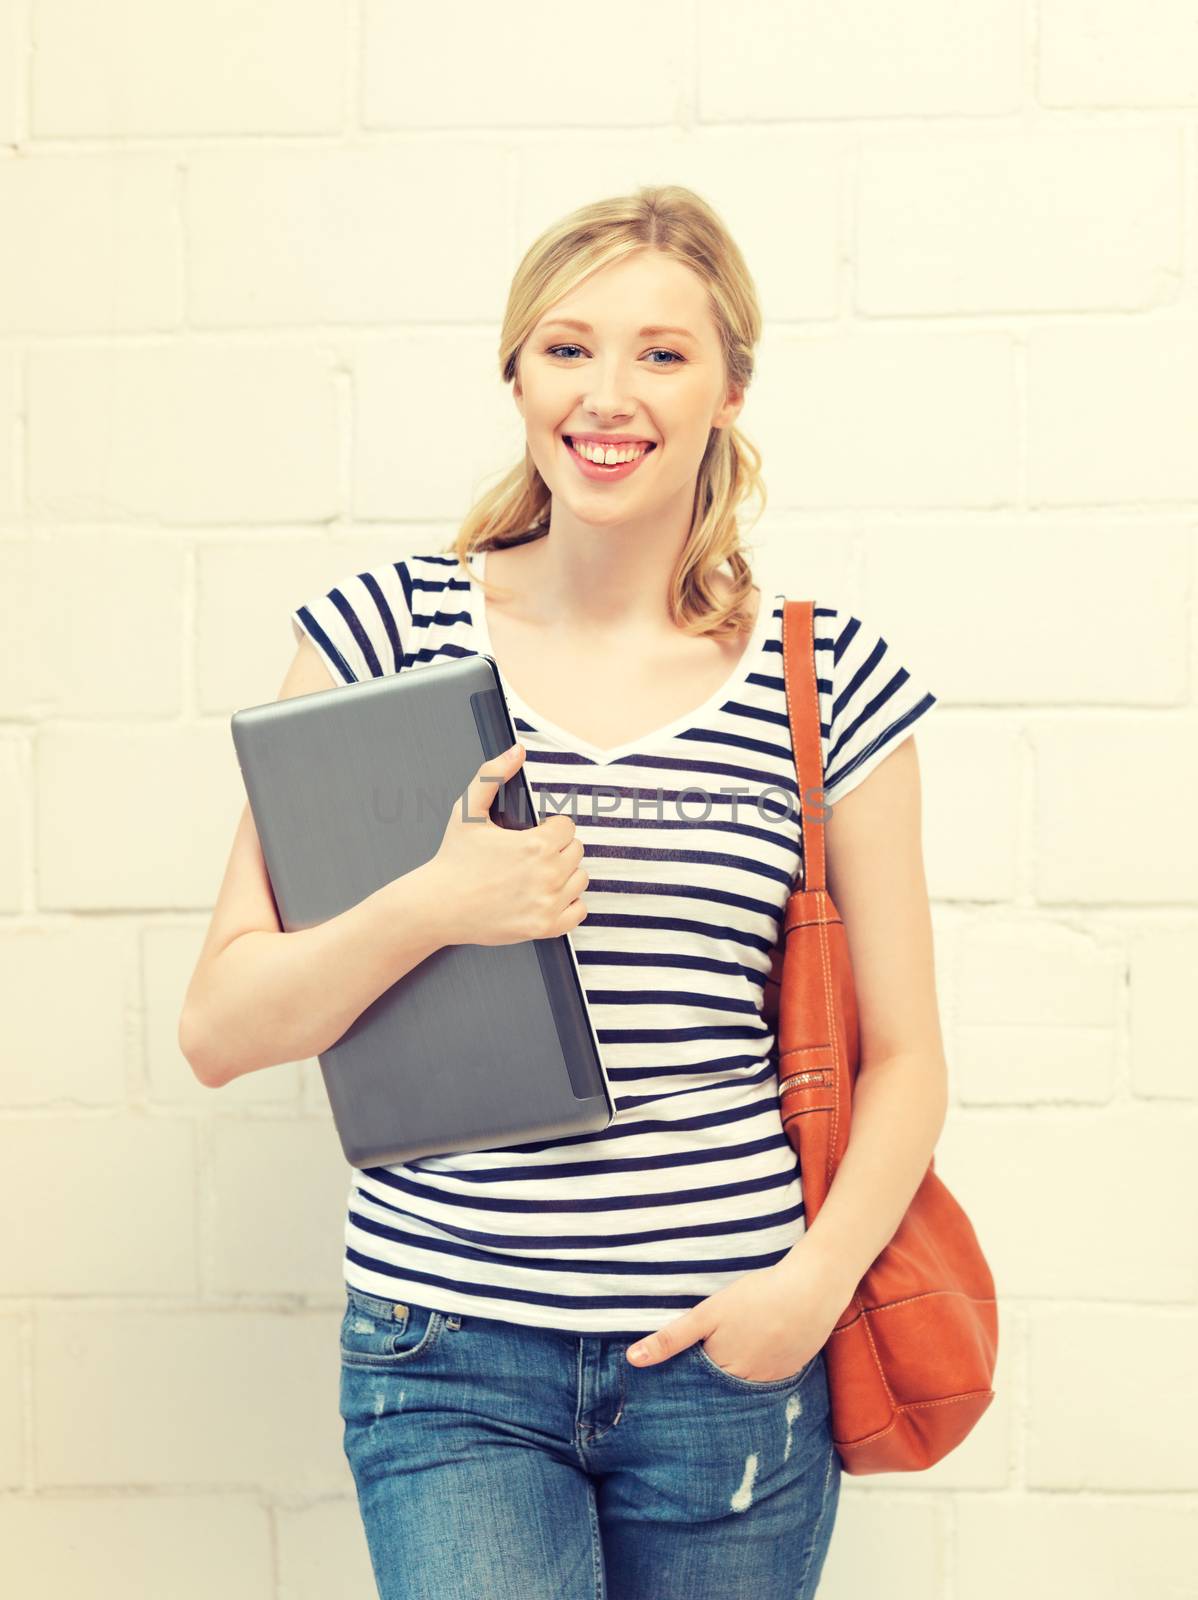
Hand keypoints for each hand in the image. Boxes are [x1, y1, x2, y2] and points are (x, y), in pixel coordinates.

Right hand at [426, 741, 588, 947]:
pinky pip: (579, 911)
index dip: (550, 827)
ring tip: (537, 875)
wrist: (437, 905)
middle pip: (576, 852)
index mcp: (537, 844)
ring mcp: (548, 904)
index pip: (568, 827)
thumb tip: (518, 750)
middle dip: (557, 849)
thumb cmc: (453, 858)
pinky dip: (568, 904)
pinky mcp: (544, 928)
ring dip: (564, 875)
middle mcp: (548, 874)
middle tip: (531, 855)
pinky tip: (546, 897)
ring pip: (580, 879)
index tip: (532, 834)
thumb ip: (492, 774)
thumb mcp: (467, 810)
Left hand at [624, 1251, 849, 1381]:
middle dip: (708, 1382)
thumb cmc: (757, 1297)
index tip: (672, 1378)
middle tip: (704, 1361)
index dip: (683, 1380)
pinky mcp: (791, 1370)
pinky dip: (758, 1368)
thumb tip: (633, 1360)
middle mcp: (747, 1386)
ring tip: (731, 1353)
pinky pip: (767, 1379)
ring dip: (733, 1377)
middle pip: (719, 1389)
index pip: (695, 1387)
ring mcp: (772, 1381)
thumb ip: (671, 1339)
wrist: (811, 1290)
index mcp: (723, 1373)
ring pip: (743, 1385)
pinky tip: (757, 1349)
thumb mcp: (708, 1314)